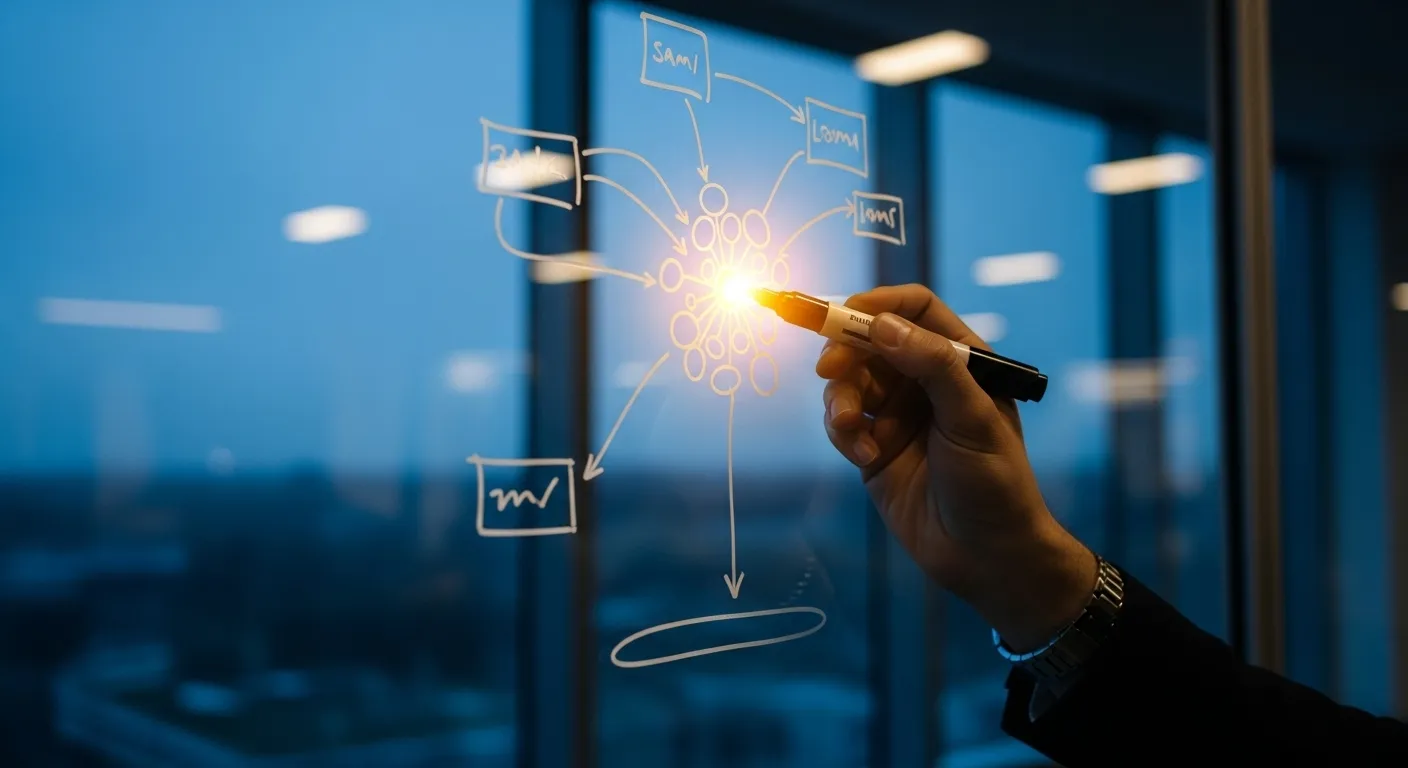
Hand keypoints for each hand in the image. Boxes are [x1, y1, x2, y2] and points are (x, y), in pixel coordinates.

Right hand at [817, 284, 1095, 650]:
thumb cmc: (995, 482)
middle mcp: (926, 381)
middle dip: (846, 353)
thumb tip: (881, 324)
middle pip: (870, 342)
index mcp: (960, 361)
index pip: (916, 309)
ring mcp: (897, 414)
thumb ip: (932, 365)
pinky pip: (842, 422)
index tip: (848, 314)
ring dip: (841, 400)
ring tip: (850, 429)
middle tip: (829, 369)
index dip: (879, 304)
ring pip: (849, 382)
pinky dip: (843, 433)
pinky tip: (862, 457)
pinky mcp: (874, 448)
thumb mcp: (971, 417)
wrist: (986, 556)